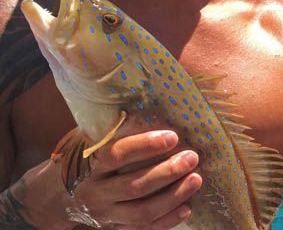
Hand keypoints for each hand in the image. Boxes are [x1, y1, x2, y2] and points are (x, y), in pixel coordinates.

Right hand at [24, 129, 202, 228]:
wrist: (51, 198)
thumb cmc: (80, 158)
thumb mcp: (86, 139)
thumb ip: (112, 127)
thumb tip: (149, 100)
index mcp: (88, 165)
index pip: (117, 155)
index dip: (145, 146)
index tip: (172, 136)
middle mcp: (95, 192)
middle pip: (134, 186)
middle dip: (166, 172)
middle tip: (192, 157)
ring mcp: (105, 213)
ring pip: (141, 212)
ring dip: (172, 196)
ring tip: (196, 179)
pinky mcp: (113, 227)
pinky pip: (141, 229)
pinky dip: (165, 221)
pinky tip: (187, 207)